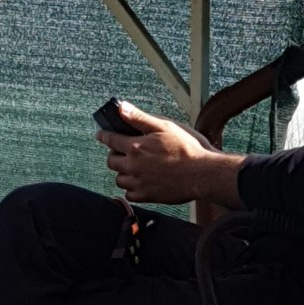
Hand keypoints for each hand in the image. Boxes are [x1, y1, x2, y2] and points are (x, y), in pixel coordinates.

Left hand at [95, 102, 241, 205]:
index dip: (104, 136)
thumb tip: (121, 108)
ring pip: (119, 179)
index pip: (111, 140)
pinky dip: (132, 189)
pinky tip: (141, 183)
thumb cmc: (187, 149)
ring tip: (134, 168)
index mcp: (136, 147)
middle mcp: (133, 166)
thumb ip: (140, 118)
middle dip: (114, 155)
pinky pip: (130, 195)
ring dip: (123, 173)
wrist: (202, 174)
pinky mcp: (148, 196)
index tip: (100, 135)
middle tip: (123, 153)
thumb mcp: (165, 126)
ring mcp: (139, 183)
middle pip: (111, 162)